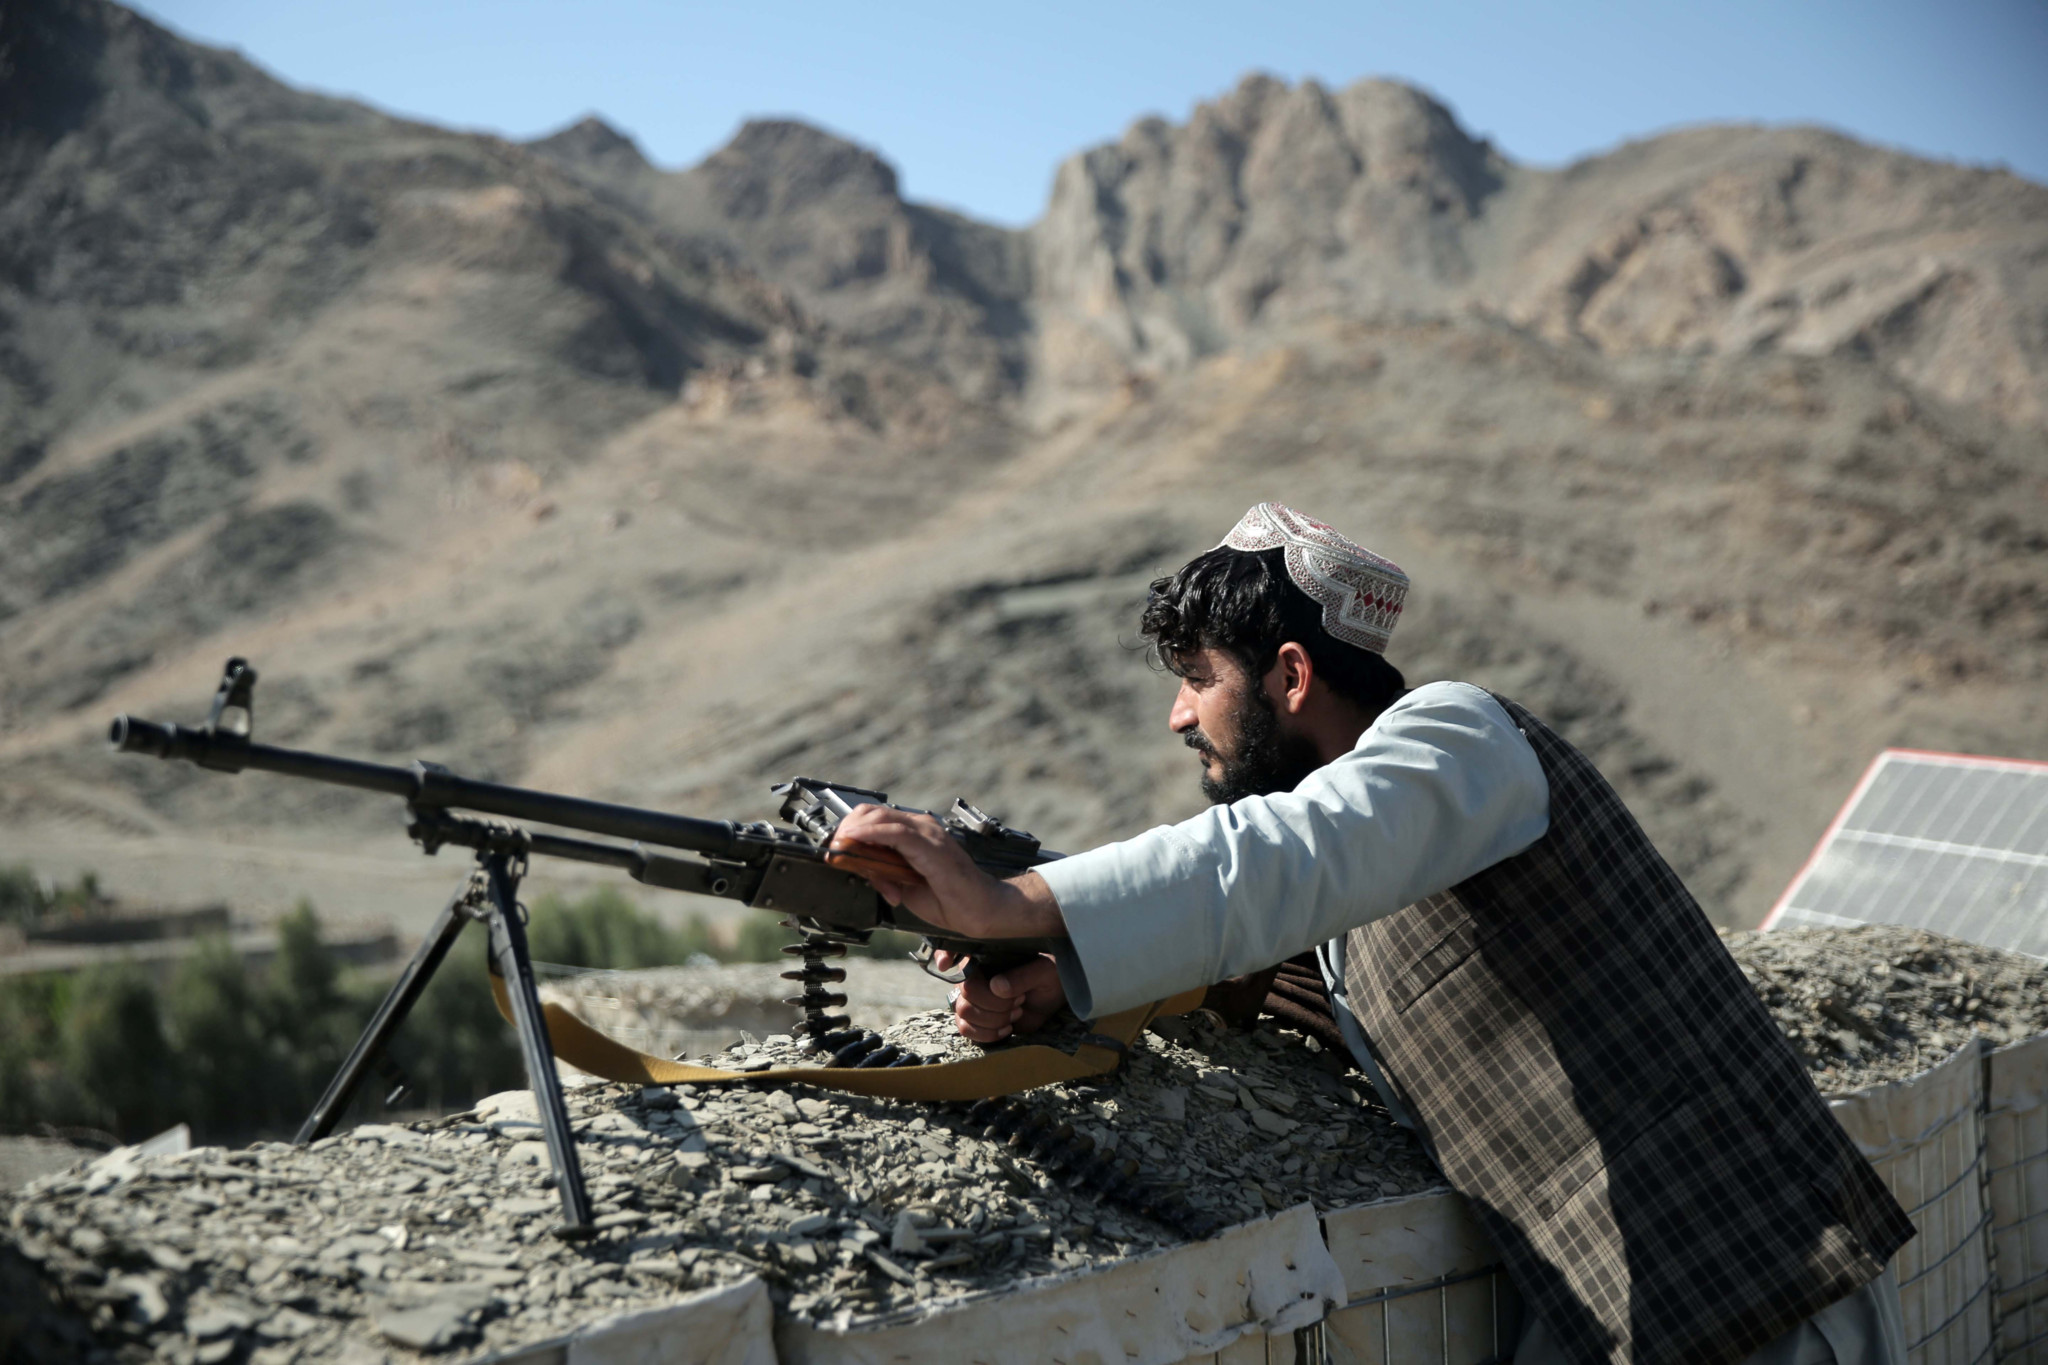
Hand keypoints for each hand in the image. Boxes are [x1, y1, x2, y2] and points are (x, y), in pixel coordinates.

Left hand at [830, 805, 1063, 942]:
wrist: (983, 910)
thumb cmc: (952, 899)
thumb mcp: (906, 888)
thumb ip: (885, 876)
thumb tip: (862, 870)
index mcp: (918, 834)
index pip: (877, 818)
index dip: (851, 827)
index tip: (834, 844)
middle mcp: (923, 828)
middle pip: (874, 812)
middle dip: (847, 827)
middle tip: (832, 847)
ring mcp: (928, 835)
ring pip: (881, 818)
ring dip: (853, 831)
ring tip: (838, 846)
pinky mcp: (931, 847)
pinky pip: (895, 834)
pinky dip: (870, 835)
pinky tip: (854, 841)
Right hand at [936, 952, 1066, 1042]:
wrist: (1055, 999)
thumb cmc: (1051, 976)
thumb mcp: (1045, 971)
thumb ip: (1022, 977)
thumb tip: (996, 986)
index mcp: (988, 956)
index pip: (957, 952)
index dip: (944, 953)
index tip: (947, 963)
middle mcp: (975, 976)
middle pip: (965, 994)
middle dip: (995, 1005)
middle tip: (1020, 1002)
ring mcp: (974, 998)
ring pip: (963, 1013)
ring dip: (993, 1019)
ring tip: (1016, 1013)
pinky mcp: (978, 1019)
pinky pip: (966, 1029)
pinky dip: (988, 1034)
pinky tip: (1008, 1029)